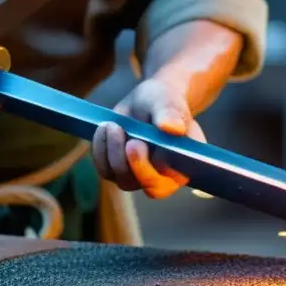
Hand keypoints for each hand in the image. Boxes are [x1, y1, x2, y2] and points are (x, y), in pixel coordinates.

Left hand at [92, 77, 205, 198]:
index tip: (137, 143)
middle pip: (145, 184)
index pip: (169, 180)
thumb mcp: (167, 101)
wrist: (148, 101)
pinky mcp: (120, 171)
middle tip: (120, 131)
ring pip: (122, 178)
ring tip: (112, 125)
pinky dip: (101, 150)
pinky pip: (105, 169)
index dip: (152, 167)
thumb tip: (173, 129)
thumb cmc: (165, 101)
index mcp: (184, 164)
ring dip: (112, 152)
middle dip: (130, 161)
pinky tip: (104, 129)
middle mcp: (164, 177)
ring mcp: (140, 177)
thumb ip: (171, 114)